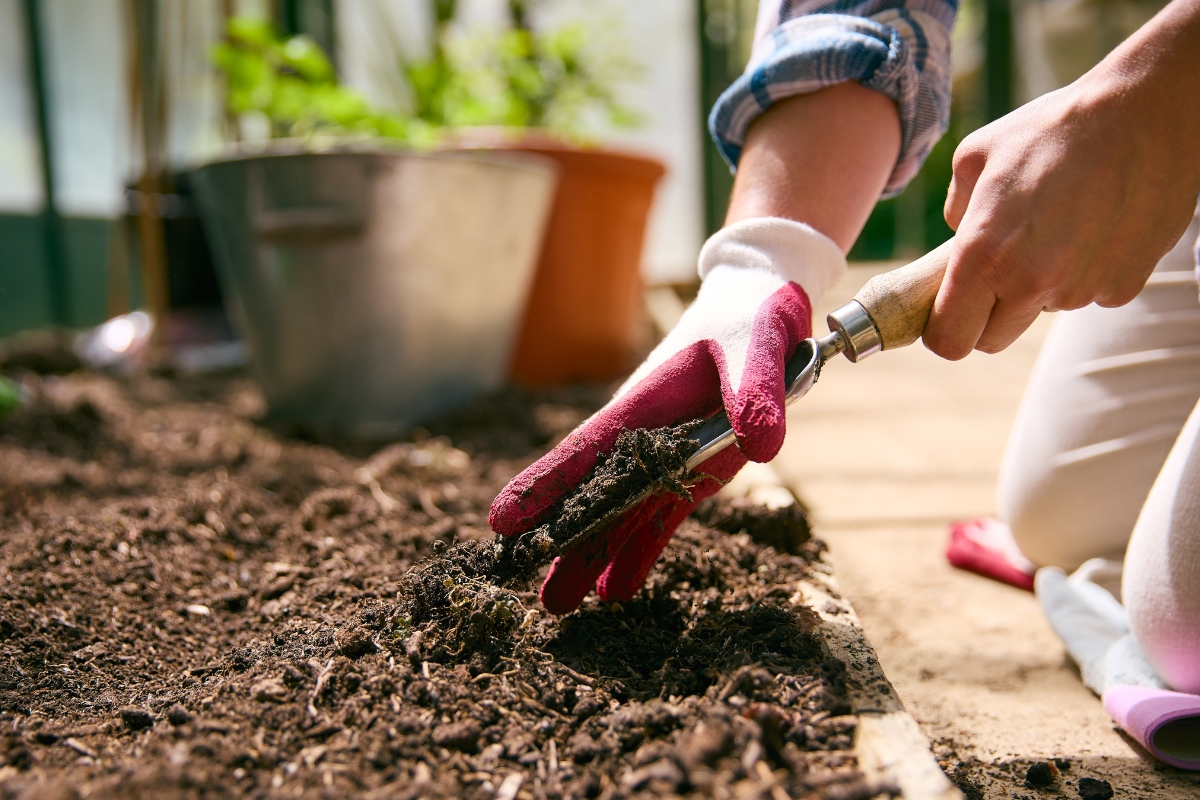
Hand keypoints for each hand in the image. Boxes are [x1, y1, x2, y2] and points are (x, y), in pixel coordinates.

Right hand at [489, 218, 845, 613]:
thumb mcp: (756, 347)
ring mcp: (666, 456)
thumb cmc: (748, 318)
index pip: (587, 450)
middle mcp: (645, 435)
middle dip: (560, 536)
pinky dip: (639, 551)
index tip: (503, 520)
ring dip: (591, 554)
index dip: (547, 485)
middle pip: (593, 492)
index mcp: (645, 403)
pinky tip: (617, 588)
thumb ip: (756, 394)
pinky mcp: (693, 471)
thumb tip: (759, 446)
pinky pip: (661, 517)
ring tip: (558, 602)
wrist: (760, 309)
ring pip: (620, 513)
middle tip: (519, 580)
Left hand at [926, 2, 1199, 358]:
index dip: (944, 331)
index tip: (949, 311)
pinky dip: (1084, 272)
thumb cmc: (1053, 128)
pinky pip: (1087, 295)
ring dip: (1040, 285)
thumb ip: (954, 211)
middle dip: (986, 314)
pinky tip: (1093, 226)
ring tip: (1057, 225)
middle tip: (998, 266)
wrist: (1146, 112)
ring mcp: (1081, 290)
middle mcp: (1031, 283)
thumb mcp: (975, 157)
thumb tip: (957, 239)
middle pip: (991, 340)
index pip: (949, 341)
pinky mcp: (1123, 287)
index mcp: (983, 255)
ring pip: (1041, 311)